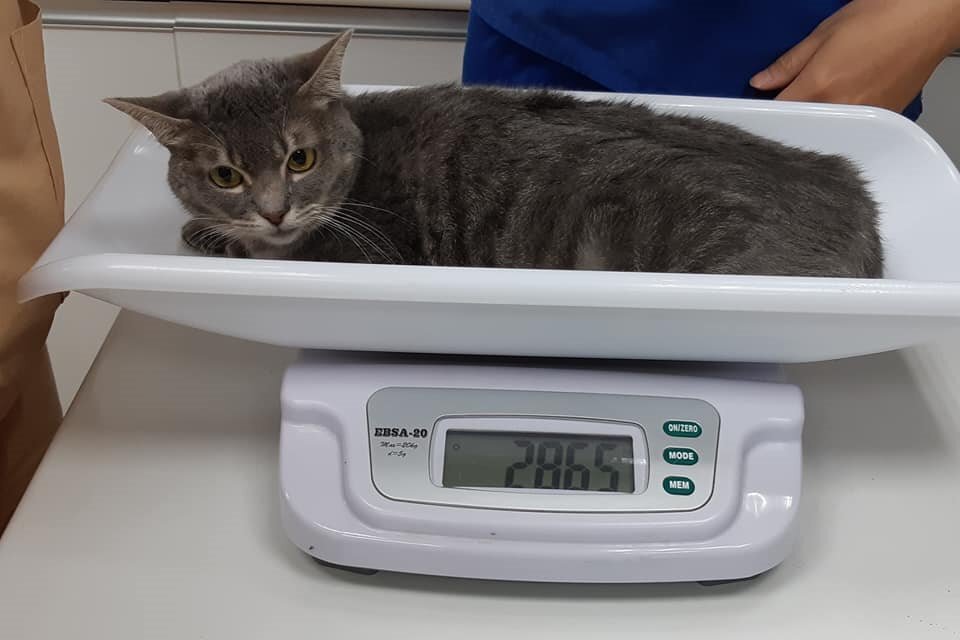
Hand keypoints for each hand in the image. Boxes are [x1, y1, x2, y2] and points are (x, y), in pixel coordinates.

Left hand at [750, 0, 959, 112]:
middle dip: (790, 116)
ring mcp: (862, 117)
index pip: (777, 113)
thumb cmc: (883, 17)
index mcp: (819, 87)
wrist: (929, 17)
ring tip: (826, 95)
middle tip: (794, 98)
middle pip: (800, 125)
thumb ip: (789, 64)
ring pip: (825, 130)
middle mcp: (840, 108)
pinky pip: (850, 127)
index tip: (763, 106)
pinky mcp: (881, 119)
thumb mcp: (824, 34)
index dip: (766, 110)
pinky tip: (847, 98)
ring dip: (816, 120)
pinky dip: (842, 119)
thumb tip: (762, 82)